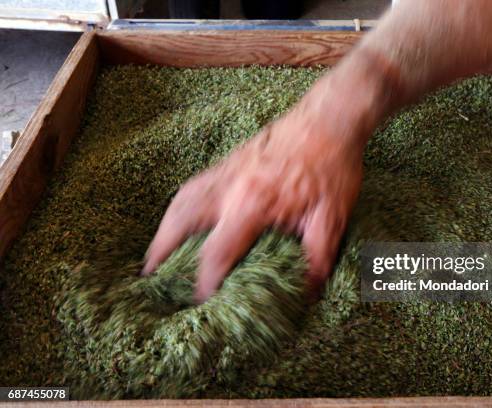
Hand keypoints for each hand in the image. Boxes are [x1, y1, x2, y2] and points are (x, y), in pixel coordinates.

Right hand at [142, 86, 365, 302]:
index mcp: (252, 204)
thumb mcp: (332, 217)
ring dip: (165, 229)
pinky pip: (193, 187)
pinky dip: (179, 207)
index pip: (216, 252)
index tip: (201, 302)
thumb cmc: (332, 165)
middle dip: (163, 253)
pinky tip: (181, 217)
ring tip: (157, 252)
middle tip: (151, 278)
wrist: (328, 119)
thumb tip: (307, 293)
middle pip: (181, 222)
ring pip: (182, 202)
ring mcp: (225, 171)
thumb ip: (317, 258)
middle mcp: (229, 187)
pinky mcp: (229, 161)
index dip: (205, 282)